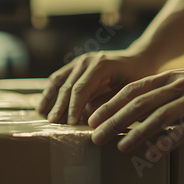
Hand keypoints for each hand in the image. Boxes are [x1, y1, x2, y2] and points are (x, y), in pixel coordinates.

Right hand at [37, 48, 158, 124]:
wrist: (140, 58)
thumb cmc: (139, 76)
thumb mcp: (131, 91)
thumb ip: (111, 103)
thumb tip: (92, 120)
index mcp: (102, 65)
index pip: (81, 89)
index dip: (74, 107)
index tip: (69, 124)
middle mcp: (88, 60)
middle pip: (68, 85)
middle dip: (60, 106)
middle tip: (54, 124)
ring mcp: (81, 60)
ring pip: (59, 80)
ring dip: (50, 98)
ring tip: (43, 115)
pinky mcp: (77, 64)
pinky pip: (60, 77)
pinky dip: (51, 90)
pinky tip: (44, 104)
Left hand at [87, 57, 183, 158]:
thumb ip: (169, 90)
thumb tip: (144, 109)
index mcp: (172, 77)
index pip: (133, 89)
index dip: (110, 104)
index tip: (92, 118)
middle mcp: (180, 85)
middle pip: (139, 103)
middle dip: (114, 120)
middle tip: (95, 136)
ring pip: (159, 116)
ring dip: (136, 133)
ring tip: (119, 148)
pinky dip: (167, 142)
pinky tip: (153, 154)